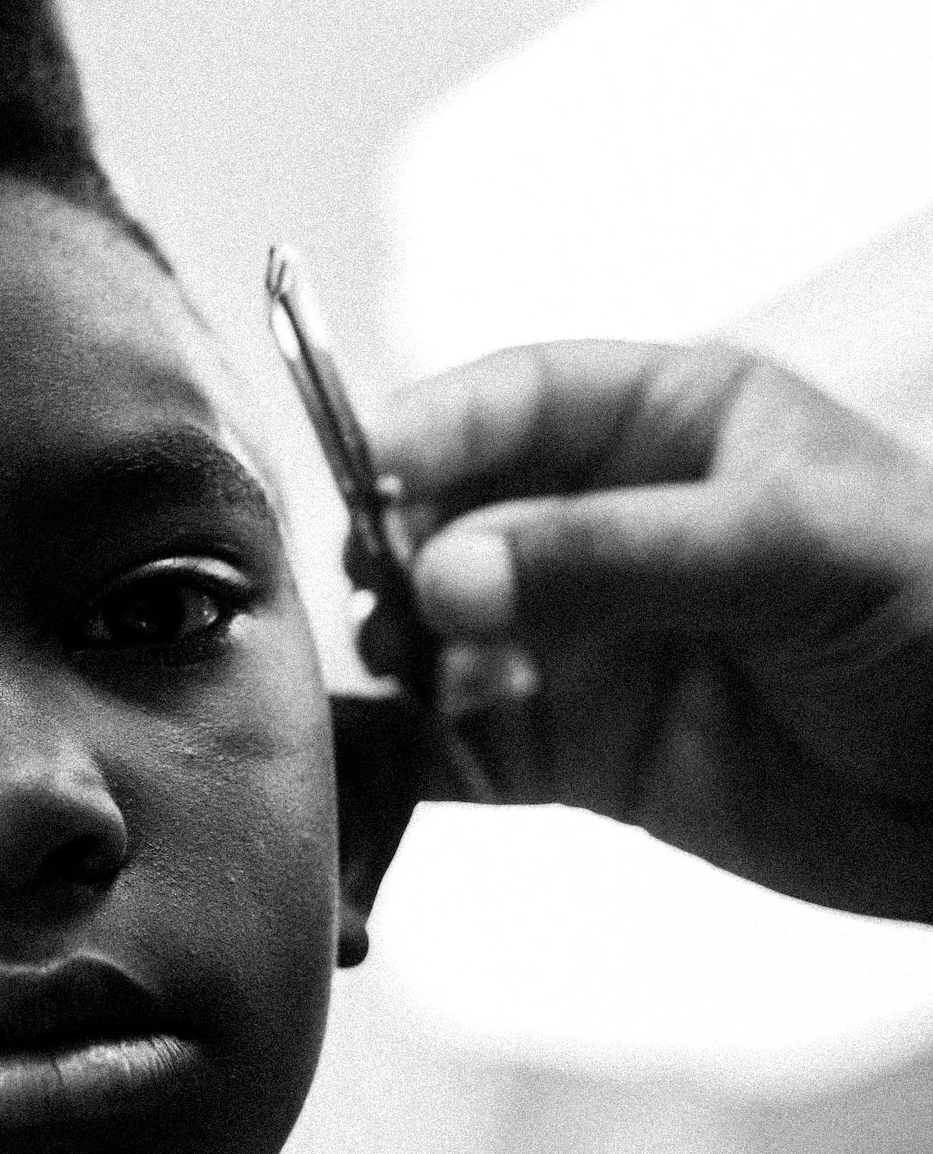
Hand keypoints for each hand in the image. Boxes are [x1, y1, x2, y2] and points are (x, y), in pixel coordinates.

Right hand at [357, 340, 932, 922]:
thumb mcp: (789, 552)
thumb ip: (612, 558)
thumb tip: (444, 576)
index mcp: (666, 422)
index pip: (515, 397)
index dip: (432, 425)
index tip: (364, 467)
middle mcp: (603, 520)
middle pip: (450, 509)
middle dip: (399, 542)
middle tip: (387, 590)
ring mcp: (580, 637)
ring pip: (436, 626)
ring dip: (398, 645)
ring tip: (406, 667)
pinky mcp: (575, 751)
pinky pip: (456, 743)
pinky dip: (401, 750)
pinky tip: (366, 755)